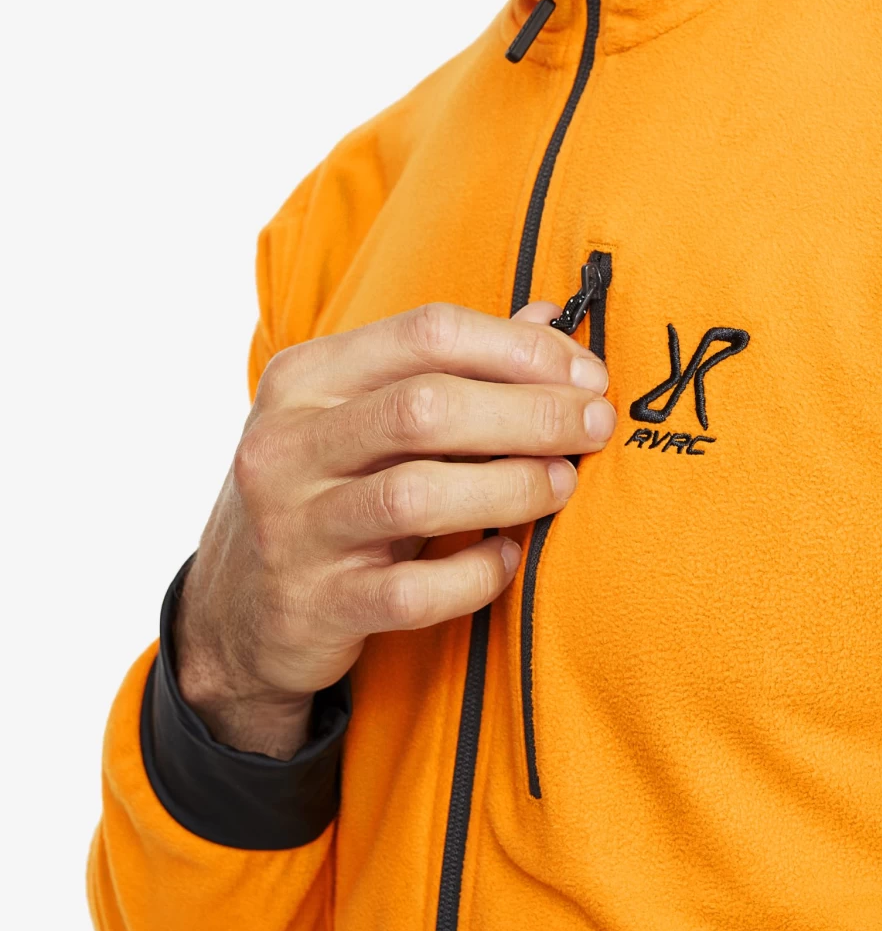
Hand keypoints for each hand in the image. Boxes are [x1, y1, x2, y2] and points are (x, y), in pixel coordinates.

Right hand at [174, 301, 614, 757]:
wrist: (235, 613)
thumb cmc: (328, 491)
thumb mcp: (369, 416)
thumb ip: (456, 367)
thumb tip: (548, 317)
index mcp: (306, 377)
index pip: (428, 333)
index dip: (521, 348)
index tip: (586, 374)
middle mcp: (287, 443)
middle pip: (428, 405)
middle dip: (531, 412)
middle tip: (595, 426)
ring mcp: (292, 528)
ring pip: (417, 494)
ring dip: (514, 486)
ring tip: (563, 484)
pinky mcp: (312, 607)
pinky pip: (412, 591)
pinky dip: (476, 574)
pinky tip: (510, 557)